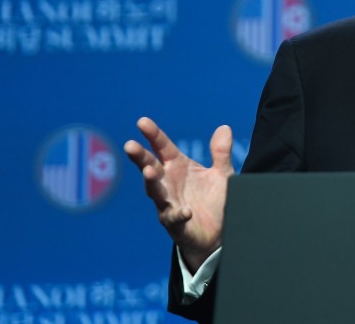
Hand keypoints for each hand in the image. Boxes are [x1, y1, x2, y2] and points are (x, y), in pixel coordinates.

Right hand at [124, 117, 234, 271]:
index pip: (163, 147)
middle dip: (140, 157)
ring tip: (149, 172)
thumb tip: (224, 128)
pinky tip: (185, 210)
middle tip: (130, 146)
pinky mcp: (176, 224)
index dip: (153, 135)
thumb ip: (221, 153)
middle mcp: (169, 183)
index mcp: (178, 167)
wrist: (219, 233)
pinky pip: (174, 218)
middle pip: (150, 167)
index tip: (142, 122)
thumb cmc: (215, 200)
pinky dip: (178, 214)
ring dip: (151, 182)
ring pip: (155, 192)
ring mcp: (169, 203)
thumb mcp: (222, 174)